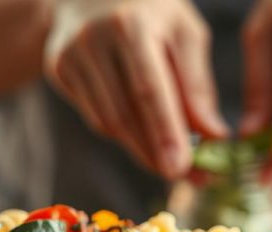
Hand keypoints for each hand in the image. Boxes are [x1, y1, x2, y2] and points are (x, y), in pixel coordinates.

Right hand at [44, 0, 227, 178]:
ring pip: (108, 122)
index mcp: (131, 25)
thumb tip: (214, 136)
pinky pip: (95, 116)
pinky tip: (141, 132)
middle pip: (124, 114)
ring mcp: (70, 55)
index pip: (148, 90)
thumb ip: (198, 84)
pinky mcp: (57, 69)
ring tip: (168, 161)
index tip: (180, 169)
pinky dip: (123, 132)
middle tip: (183, 176)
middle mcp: (93, 39)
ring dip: (140, 149)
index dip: (164, 133)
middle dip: (155, 152)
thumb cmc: (153, 10)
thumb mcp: (185, 33)